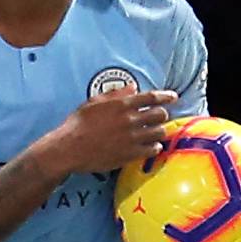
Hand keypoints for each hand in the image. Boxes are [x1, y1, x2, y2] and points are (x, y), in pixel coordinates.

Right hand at [43, 89, 175, 176]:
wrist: (69, 148)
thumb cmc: (77, 124)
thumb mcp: (92, 103)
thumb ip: (114, 94)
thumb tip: (132, 87)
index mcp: (121, 105)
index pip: (151, 97)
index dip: (165, 96)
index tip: (173, 97)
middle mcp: (130, 120)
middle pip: (160, 114)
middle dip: (161, 115)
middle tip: (157, 118)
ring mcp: (133, 138)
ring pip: (159, 132)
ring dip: (158, 131)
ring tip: (153, 132)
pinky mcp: (131, 153)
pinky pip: (153, 149)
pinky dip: (154, 147)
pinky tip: (150, 146)